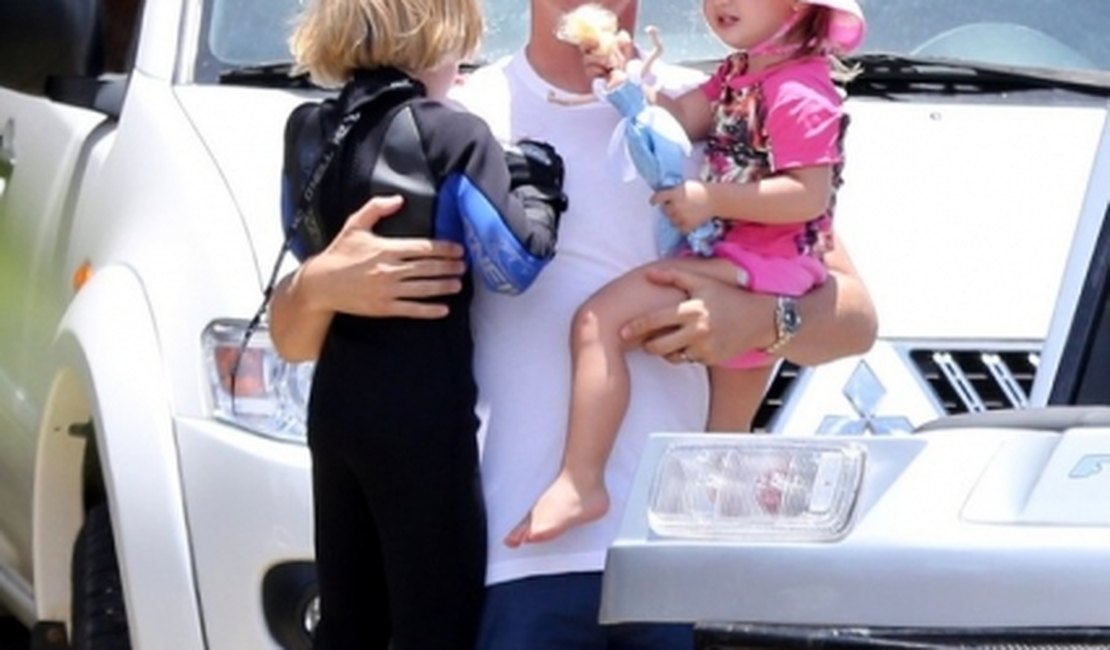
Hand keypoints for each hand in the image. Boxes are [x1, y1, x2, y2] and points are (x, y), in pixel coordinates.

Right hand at [300, 195, 466, 318]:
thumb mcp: (355, 225)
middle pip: (427, 267)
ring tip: (458, 284)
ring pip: (423, 288)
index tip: (458, 249)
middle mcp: (389, 269)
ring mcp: (388, 290)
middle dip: (449, 267)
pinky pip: (411, 309)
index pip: (422, 248)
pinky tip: (443, 309)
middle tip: (464, 266)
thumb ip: (376, 208)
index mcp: (386, 249)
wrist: (321, 284)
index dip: (443, 249)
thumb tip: (398, 199)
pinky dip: (429, 310)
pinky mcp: (384, 307)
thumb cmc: (339, 253)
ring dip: (444, 286)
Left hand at [620, 266, 775, 364]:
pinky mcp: (711, 360)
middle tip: (644, 342)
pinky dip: (685, 354)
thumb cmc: (729, 296)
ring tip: (670, 340)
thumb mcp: (704, 281)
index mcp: (692, 309)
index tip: (621, 332)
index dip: (636, 328)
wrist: (760, 320)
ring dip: (666, 351)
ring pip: (672, 356)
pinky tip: (691, 343)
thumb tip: (648, 274)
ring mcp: (704, 348)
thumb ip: (675, 276)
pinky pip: (689, 360)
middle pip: (658, 346)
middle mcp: (697, 331)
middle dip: (647, 345)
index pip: (655, 321)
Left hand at [652, 181, 714, 233]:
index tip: (653, 202)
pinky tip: (688, 220)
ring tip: (684, 213)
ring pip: (672, 220)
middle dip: (669, 208)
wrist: (716, 199)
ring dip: (675, 217)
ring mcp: (681, 216)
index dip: (654, 200)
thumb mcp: (685, 185)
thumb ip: (675, 191)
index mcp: (674, 194)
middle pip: (665, 210)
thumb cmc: (701, 189)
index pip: (659, 197)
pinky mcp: (688, 225)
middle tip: (677, 206)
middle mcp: (675, 206)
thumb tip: (667, 196)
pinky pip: (680, 228)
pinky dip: (682, 226)